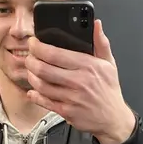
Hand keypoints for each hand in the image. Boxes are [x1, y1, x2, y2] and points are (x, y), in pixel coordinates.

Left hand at [25, 20, 135, 143]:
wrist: (113, 119)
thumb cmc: (109, 91)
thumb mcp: (109, 64)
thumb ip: (101, 43)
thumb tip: (96, 24)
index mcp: (87, 66)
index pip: (55, 53)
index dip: (38, 47)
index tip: (33, 43)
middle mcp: (78, 81)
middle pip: (44, 68)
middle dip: (31, 61)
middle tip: (29, 57)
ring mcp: (71, 98)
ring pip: (42, 85)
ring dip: (31, 77)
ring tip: (31, 72)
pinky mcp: (67, 112)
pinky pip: (45, 102)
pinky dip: (35, 96)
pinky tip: (33, 91)